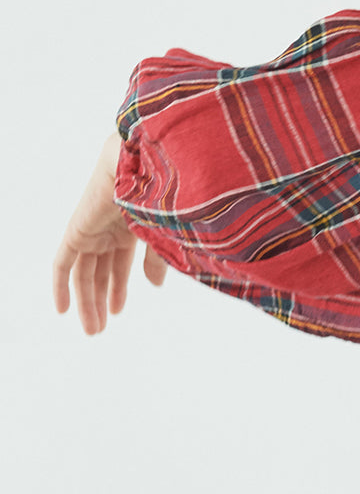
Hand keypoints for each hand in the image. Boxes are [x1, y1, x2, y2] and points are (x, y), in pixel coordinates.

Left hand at [53, 132, 167, 334]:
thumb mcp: (164, 234)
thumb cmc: (163, 193)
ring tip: (93, 328)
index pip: (120, 263)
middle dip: (100, 300)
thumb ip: (156, 260)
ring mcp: (92, 229)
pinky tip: (64, 310)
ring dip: (87, 301)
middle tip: (100, 328)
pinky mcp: (76, 231)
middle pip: (100, 271)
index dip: (119, 287)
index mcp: (131, 226)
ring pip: (84, 273)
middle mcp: (109, 229)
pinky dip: (61, 286)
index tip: (117, 311)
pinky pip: (63, 263)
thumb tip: (154, 287)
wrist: (144, 165)